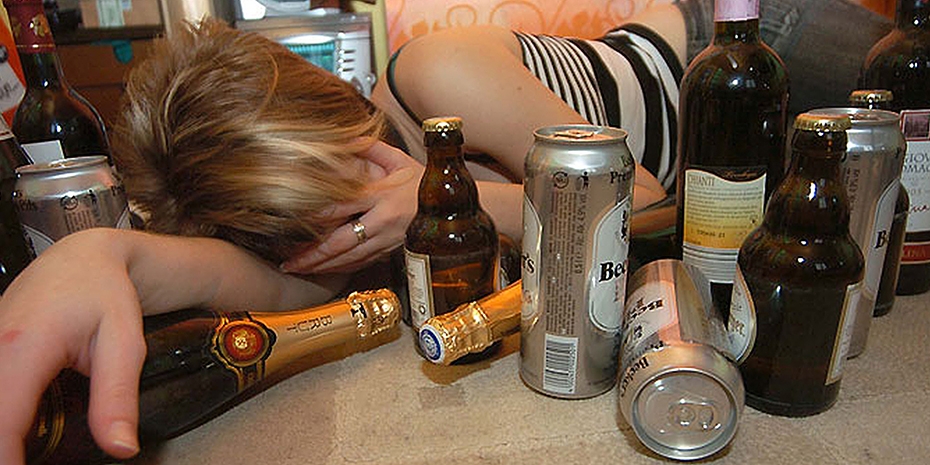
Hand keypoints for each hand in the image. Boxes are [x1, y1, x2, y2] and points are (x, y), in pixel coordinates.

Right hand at [0, 230, 145, 463]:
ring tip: (27, 453)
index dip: (8, 459)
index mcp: (22, 349)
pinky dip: (3, 421)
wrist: (83, 258)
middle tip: (30, 462)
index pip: (2, 422)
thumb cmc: (104, 293)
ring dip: (4, 436)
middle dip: (5, 451)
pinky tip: (19, 439)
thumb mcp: (124, 344)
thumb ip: (117, 398)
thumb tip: (121, 448)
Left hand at [281, 141, 423, 273]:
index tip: (294, 220)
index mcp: (382, 197)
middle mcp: (383, 222)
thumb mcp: (401, 160)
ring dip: (323, 266)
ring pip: (350, 259)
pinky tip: (326, 270)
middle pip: (341, 242)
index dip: (316, 216)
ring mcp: (388, 241)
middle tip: (290, 262)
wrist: (455, 209)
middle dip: (313, 254)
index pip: (342, 208)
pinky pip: (362, 263)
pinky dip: (341, 269)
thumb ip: (372, 148)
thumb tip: (347, 136)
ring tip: (301, 269)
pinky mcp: (392, 251)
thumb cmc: (427, 183)